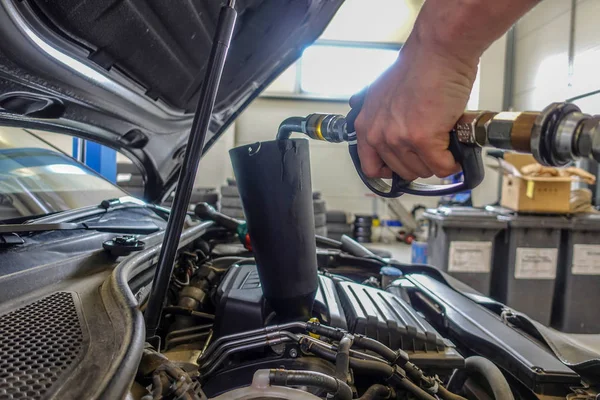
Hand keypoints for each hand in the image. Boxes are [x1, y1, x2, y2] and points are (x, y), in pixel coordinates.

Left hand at [353, 34, 478, 180]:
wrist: (438, 51)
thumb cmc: (418, 66)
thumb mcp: (382, 93)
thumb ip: (380, 116)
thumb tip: (383, 129)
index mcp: (366, 125)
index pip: (371, 167)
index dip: (391, 170)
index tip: (404, 166)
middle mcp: (378, 134)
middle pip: (402, 171)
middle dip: (421, 162)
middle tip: (433, 147)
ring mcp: (399, 139)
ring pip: (423, 170)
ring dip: (438, 161)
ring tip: (444, 141)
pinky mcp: (423, 140)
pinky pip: (442, 167)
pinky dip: (452, 162)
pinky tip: (455, 149)